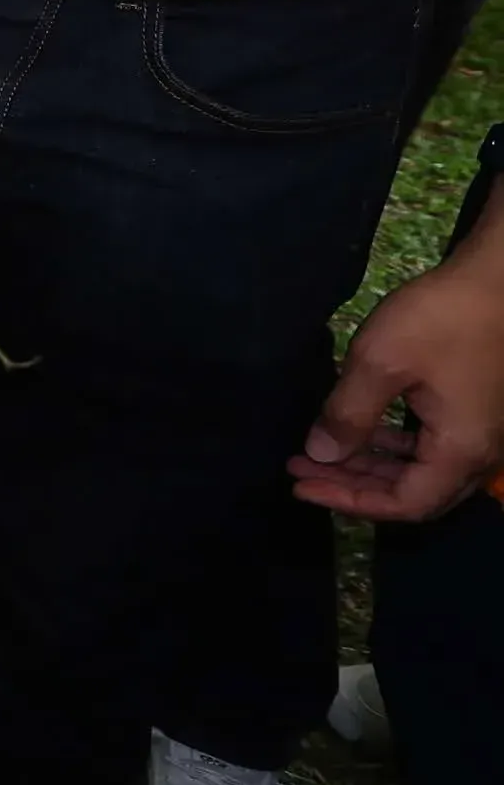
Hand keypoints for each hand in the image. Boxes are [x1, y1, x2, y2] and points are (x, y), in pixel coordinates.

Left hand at [292, 226, 503, 521]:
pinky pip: (434, 446)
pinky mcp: (479, 411)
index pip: (404, 504)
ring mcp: (483, 433)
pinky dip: (395, 446)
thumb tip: (321, 454)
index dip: (349, 501)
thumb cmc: (442, 319)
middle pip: (414, 493)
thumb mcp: (381, 361)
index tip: (301, 485)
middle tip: (301, 468)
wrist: (501, 280)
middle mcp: (479, 453)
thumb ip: (348, 413)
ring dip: (371, 464)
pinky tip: (366, 430)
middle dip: (354, 485)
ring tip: (321, 451)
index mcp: (460, 452)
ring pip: (423, 470)